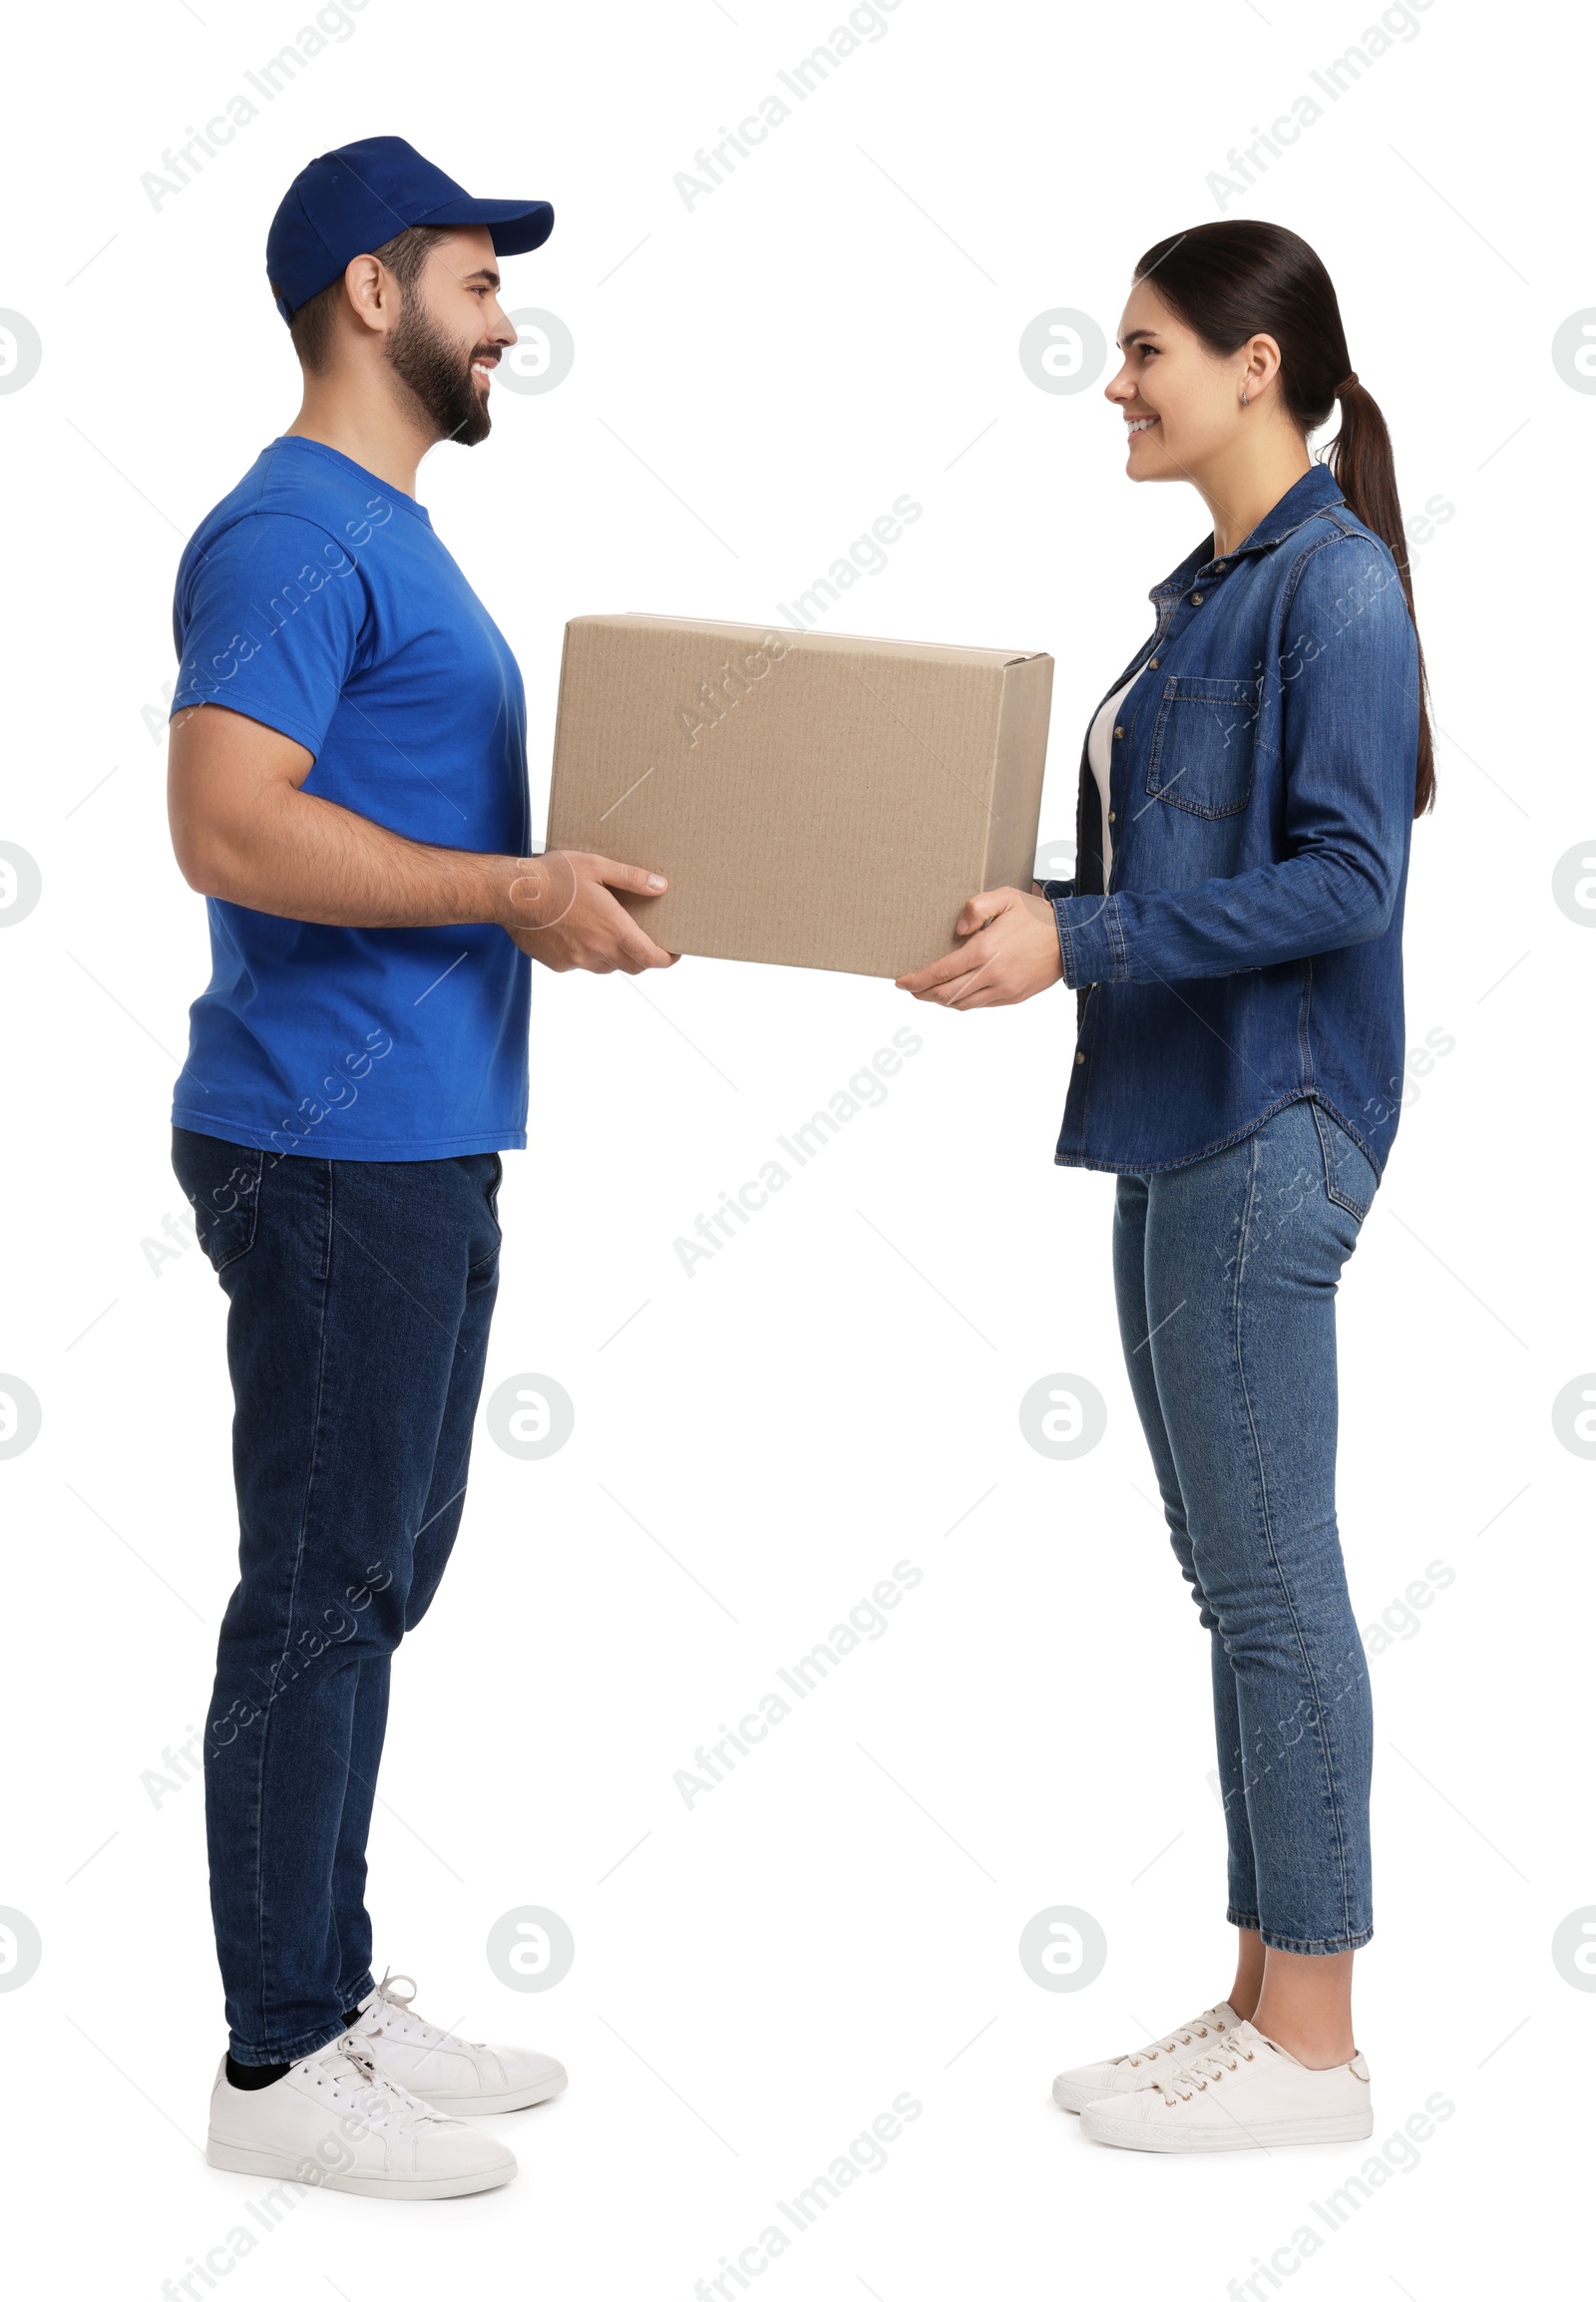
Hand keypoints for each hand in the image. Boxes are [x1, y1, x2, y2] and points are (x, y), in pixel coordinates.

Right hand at [503, 849, 676, 973]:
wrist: (510, 894)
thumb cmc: (554, 876)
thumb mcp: (597, 866)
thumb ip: (632, 878)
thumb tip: (661, 886)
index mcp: (613, 930)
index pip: (651, 958)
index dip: (667, 960)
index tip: (673, 954)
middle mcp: (598, 951)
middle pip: (633, 966)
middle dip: (644, 958)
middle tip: (645, 942)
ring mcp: (577, 961)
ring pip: (607, 967)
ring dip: (614, 956)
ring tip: (609, 934)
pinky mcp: (558, 964)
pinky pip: (581, 964)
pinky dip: (587, 953)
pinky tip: (578, 932)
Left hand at [896, 884, 1061, 1008]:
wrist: (1071, 940)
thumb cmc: (1036, 916)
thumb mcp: (1005, 897)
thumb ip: (976, 907)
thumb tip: (957, 931)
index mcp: (985, 950)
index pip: (941, 973)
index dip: (917, 980)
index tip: (901, 982)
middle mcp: (992, 975)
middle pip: (946, 994)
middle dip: (923, 993)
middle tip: (911, 988)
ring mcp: (1003, 990)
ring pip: (962, 1004)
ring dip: (941, 1001)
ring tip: (930, 992)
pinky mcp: (1013, 997)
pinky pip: (980, 1005)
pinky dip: (962, 1002)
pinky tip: (956, 993)